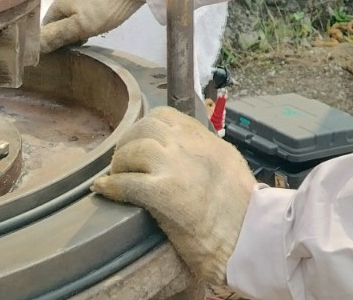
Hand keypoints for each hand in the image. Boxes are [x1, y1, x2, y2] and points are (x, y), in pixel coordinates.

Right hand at [39, 0, 143, 54]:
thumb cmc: (105, 6)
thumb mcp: (82, 26)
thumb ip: (59, 34)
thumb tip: (39, 44)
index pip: (48, 21)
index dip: (56, 35)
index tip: (72, 43)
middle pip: (63, 9)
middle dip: (70, 22)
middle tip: (88, 32)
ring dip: (81, 8)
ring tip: (98, 17)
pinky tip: (105, 0)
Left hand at [93, 106, 256, 288]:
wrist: (249, 235)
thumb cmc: (243, 207)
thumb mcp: (227, 163)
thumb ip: (205, 150)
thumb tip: (186, 150)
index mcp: (204, 137)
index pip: (165, 116)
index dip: (146, 128)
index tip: (140, 143)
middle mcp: (188, 144)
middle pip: (144, 128)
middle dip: (128, 143)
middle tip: (123, 162)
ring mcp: (174, 165)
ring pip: (132, 149)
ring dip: (119, 163)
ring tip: (117, 177)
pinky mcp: (162, 192)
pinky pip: (126, 182)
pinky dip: (111, 186)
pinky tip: (103, 190)